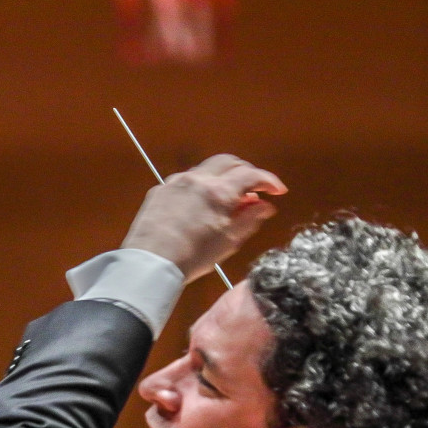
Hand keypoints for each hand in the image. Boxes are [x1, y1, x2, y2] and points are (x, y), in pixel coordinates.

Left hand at [122, 154, 286, 284]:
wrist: (149, 265)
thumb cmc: (192, 258)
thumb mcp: (228, 241)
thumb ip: (250, 218)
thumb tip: (265, 206)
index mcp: (218, 191)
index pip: (251, 175)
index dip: (268, 181)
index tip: (278, 191)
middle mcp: (197, 179)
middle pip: (229, 162)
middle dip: (245, 172)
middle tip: (254, 189)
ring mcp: (176, 183)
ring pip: (206, 169)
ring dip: (222, 178)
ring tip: (228, 198)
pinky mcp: (159, 191)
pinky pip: (185, 182)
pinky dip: (200, 187)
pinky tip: (201, 205)